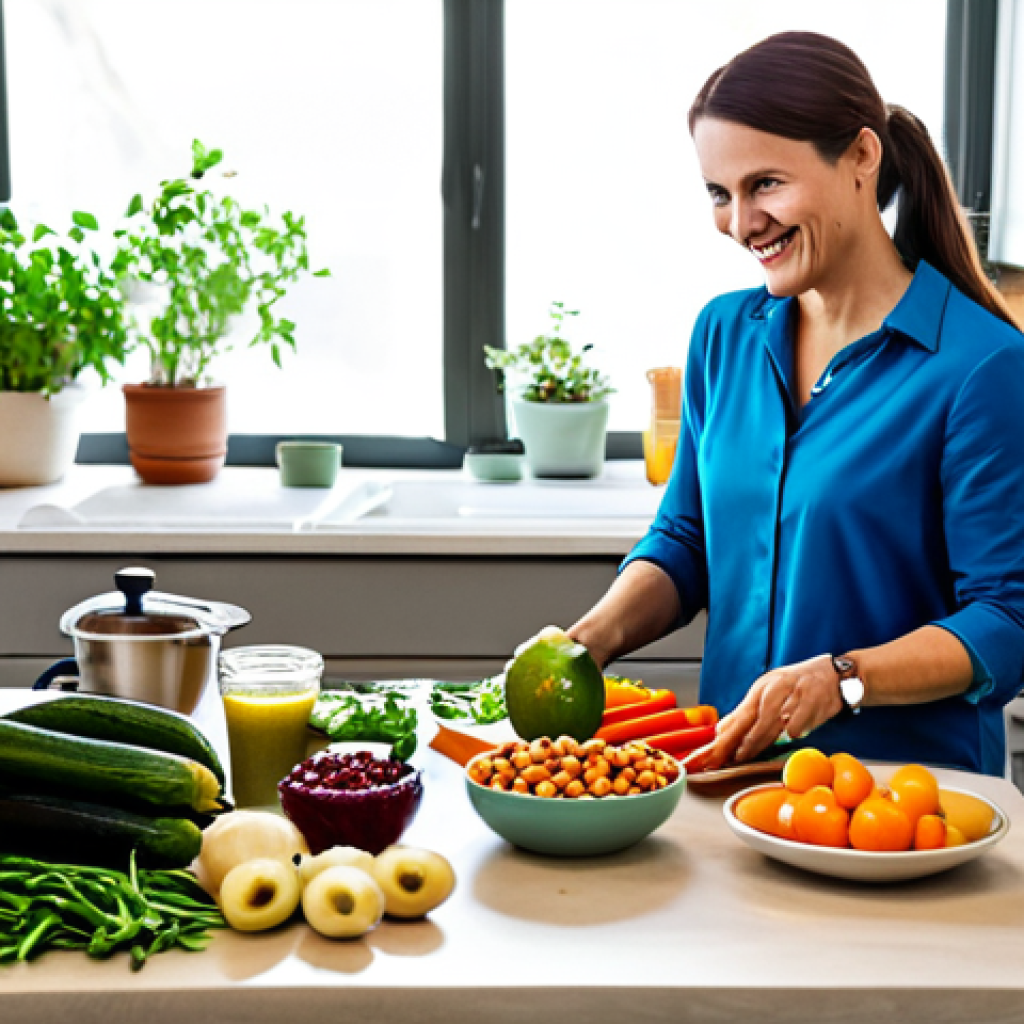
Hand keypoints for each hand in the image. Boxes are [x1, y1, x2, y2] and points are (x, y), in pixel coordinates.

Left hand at [684, 655, 843, 770]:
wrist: (834, 674)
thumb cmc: (798, 685)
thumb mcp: (769, 693)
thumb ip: (748, 713)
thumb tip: (722, 730)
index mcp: (761, 688)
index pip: (738, 716)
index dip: (725, 737)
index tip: (713, 753)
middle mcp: (773, 689)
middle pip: (750, 720)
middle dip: (736, 743)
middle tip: (725, 759)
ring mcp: (792, 695)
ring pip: (770, 723)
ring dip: (757, 742)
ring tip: (745, 755)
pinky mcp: (812, 702)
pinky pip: (798, 723)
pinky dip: (792, 733)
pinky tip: (789, 738)